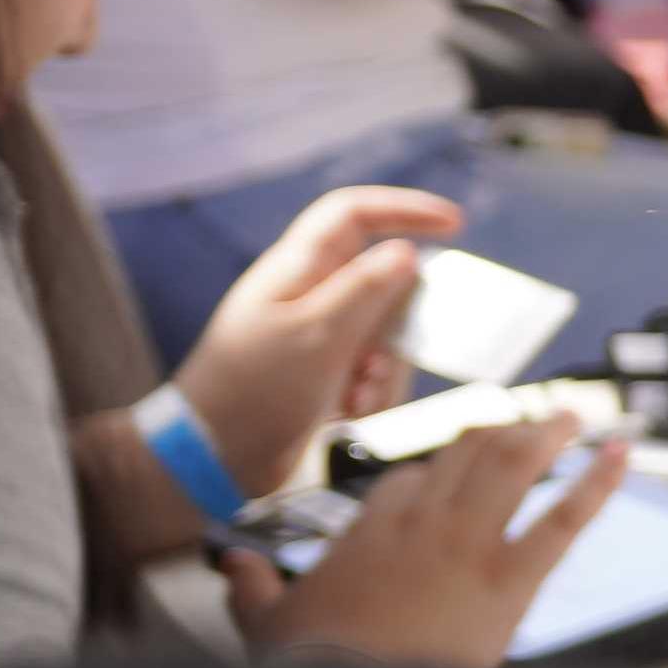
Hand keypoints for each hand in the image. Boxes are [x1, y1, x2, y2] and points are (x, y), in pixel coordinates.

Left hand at [170, 185, 465, 493]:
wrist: (212, 459)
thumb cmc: (255, 390)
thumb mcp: (318, 335)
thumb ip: (367, 290)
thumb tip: (407, 251)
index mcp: (297, 270)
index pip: (353, 214)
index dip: (404, 209)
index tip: (454, 224)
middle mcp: (308, 295)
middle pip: (382, 281)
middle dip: (399, 324)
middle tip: (385, 359)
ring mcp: (316, 334)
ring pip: (384, 331)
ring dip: (384, 367)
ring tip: (358, 397)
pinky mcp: (322, 372)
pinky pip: (371, 367)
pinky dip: (371, 389)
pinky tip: (349, 412)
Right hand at [222, 420, 624, 667]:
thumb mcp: (262, 624)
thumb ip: (250, 588)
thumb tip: (232, 566)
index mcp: (369, 528)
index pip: (410, 480)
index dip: (436, 473)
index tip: (454, 472)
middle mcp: (421, 523)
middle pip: (464, 455)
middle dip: (496, 434)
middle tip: (524, 424)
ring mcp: (468, 545)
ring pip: (513, 466)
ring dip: (547, 434)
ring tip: (572, 416)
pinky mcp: (510, 581)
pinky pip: (564, 519)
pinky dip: (598, 483)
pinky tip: (622, 454)